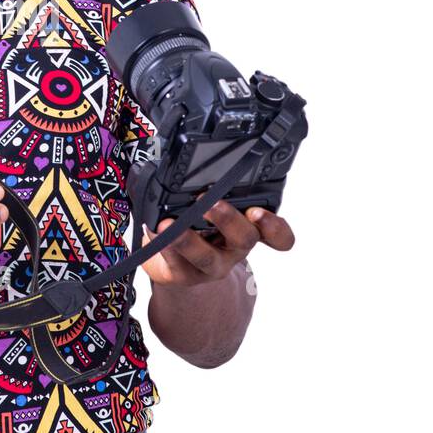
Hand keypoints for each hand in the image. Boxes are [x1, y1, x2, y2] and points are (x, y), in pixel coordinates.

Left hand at [139, 194, 294, 287]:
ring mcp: (211, 265)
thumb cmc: (201, 227)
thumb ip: (217, 186)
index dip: (275, 227)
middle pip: (244, 239)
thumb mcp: (216, 206)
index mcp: (249, 227)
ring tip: (170, 224)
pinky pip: (176, 263)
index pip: (277, 234)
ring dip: (189, 239)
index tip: (259, 212)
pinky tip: (155, 231)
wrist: (180, 265)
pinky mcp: (185, 275)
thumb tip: (198, 157)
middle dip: (228, 220)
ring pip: (206, 257)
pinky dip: (164, 245)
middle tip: (210, 202)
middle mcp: (235, 248)